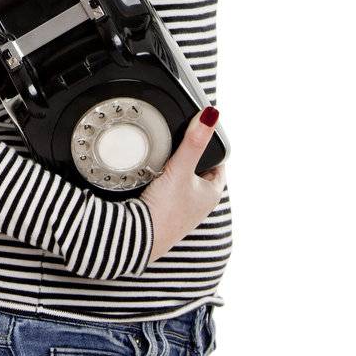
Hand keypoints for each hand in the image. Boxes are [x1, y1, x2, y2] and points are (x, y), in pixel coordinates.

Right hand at [142, 109, 226, 262]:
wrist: (138, 240)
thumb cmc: (165, 211)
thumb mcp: (180, 170)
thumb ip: (193, 142)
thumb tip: (211, 115)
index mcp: (212, 193)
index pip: (217, 161)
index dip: (208, 145)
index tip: (196, 131)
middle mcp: (200, 203)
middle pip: (197, 168)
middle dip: (187, 155)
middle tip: (174, 141)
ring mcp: (182, 209)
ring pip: (180, 178)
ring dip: (172, 168)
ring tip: (160, 155)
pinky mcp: (164, 212)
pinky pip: (165, 189)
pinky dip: (159, 180)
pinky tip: (148, 175)